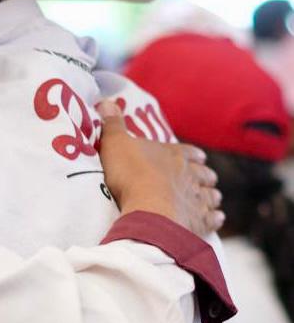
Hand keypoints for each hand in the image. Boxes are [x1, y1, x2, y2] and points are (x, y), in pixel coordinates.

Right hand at [96, 100, 222, 236]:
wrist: (149, 208)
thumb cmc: (132, 173)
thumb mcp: (115, 143)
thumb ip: (112, 124)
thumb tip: (106, 101)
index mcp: (174, 155)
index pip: (188, 152)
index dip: (192, 154)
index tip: (199, 157)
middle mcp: (190, 175)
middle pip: (203, 173)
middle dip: (204, 175)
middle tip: (205, 178)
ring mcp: (197, 199)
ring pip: (211, 195)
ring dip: (211, 196)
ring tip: (210, 198)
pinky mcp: (199, 221)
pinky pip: (212, 219)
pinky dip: (215, 218)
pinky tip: (217, 218)